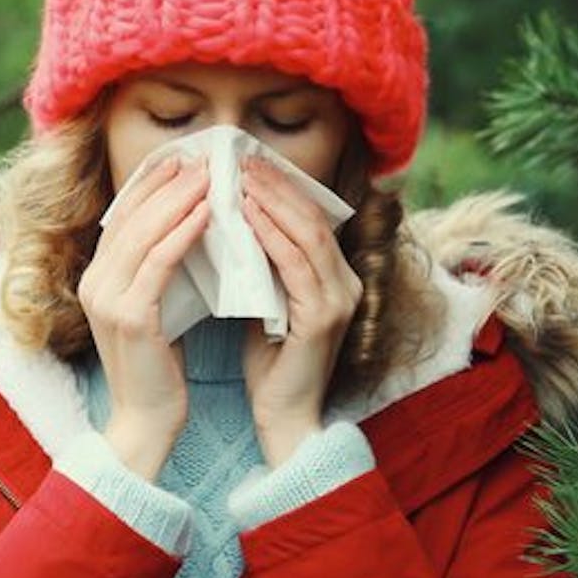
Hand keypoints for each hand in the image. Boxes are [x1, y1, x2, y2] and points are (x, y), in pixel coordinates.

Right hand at [78, 154, 209, 479]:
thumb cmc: (158, 368)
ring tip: (210, 174)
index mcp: (96, 278)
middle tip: (201, 156)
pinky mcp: (131, 317)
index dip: (150, 183)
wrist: (146, 422)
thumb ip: (158, 272)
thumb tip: (189, 227)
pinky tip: (209, 213)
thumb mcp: (154, 309)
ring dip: (180, 198)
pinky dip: (184, 232)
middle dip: (167, 182)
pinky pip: (160, 263)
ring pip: (145, 233)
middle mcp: (94, 283)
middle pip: (131, 217)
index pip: (123, 217)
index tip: (180, 158)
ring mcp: (108, 299)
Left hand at [238, 154, 361, 466]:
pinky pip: (295, 266)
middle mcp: (346, 284)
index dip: (282, 187)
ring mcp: (338, 300)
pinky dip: (270, 236)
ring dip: (271, 201)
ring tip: (240, 177)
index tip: (248, 162)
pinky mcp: (322, 319)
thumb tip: (231, 223)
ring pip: (307, 235)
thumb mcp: (267, 302)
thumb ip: (263, 267)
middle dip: (276, 185)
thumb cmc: (271, 364)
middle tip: (241, 158)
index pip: (311, 219)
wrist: (284, 419)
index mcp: (336, 278)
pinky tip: (246, 215)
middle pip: (313, 218)